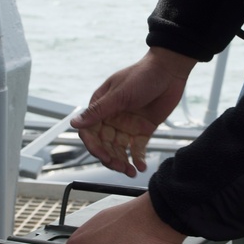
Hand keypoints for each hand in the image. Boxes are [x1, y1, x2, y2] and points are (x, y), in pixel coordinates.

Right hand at [71, 48, 196, 175]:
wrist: (170, 71)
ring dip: (123, 162)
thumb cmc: (142, 75)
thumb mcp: (119, 95)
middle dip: (110, 158)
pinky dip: (138, 159)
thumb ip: (98, 111)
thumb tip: (74, 123)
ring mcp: (127, 125)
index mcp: (101, 107)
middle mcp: (112, 118)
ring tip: (131, 172)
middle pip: (105, 145)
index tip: (103, 157)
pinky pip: (137, 149)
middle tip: (120, 167)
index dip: (95, 147)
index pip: (90, 133)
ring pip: (119, 150)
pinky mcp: (143, 130)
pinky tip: (141, 167)